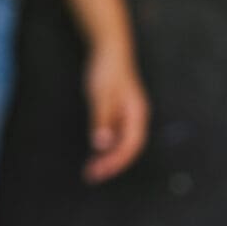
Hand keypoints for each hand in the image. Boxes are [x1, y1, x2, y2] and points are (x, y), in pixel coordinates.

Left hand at [83, 44, 149, 182]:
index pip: (131, 146)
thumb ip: (101, 119)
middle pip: (128, 148)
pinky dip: (105, 147)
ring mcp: (128, 116)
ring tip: (90, 170)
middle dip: (111, 165)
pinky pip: (115, 136)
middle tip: (90, 176)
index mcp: (136, 114)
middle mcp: (135, 118)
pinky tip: (93, 153)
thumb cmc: (106, 70)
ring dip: (108, 158)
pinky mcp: (119, 114)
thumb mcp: (100, 95)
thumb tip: (101, 145)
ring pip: (122, 144)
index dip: (116, 162)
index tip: (99, 171)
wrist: (110, 49)